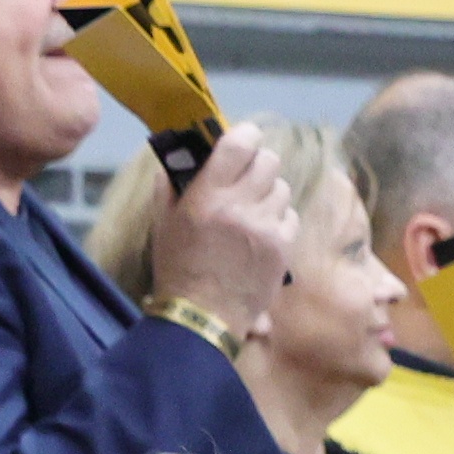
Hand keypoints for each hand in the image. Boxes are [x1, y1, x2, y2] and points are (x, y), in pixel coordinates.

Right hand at [147, 120, 295, 332]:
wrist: (200, 317)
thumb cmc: (177, 269)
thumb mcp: (163, 226)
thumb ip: (170, 187)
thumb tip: (180, 157)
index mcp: (207, 196)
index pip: (241, 142)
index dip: (246, 136)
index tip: (241, 143)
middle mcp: (240, 204)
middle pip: (269, 160)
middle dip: (258, 167)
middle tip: (246, 182)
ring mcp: (265, 225)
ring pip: (282, 188)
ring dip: (268, 195)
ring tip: (251, 214)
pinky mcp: (283, 245)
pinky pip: (290, 216)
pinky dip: (278, 221)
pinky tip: (261, 236)